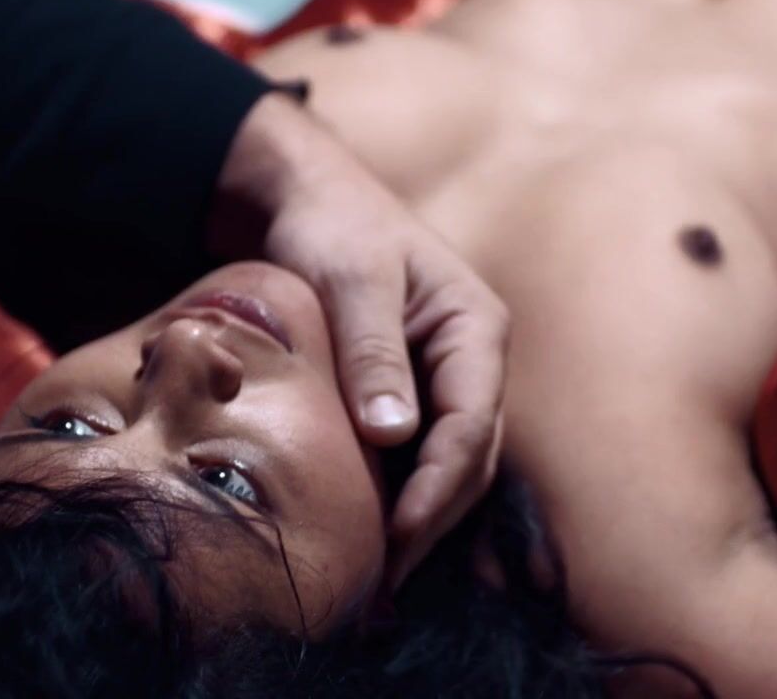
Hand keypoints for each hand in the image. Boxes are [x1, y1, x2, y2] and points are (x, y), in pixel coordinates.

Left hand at [214, 94, 509, 586]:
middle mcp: (470, 360)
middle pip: (469, 455)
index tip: (400, 535)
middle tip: (384, 579)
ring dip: (420, 516)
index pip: (473, 423)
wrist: (302, 198)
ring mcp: (442, 378)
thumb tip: (394, 434)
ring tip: (378, 572)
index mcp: (475, 327)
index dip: (440, 486)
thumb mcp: (350, 278)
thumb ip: (373, 351)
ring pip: (446, 462)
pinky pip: (416, 453)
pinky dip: (397, 492)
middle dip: (433, 518)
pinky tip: (368, 528)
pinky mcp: (408, 391)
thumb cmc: (331, 224)